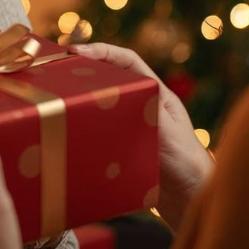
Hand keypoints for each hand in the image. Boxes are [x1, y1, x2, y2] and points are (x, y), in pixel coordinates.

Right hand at [71, 43, 212, 231]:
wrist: (189, 197)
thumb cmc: (187, 162)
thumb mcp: (167, 130)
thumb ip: (147, 111)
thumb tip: (119, 98)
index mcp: (155, 93)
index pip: (127, 61)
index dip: (102, 51)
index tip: (76, 51)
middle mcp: (141, 105)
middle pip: (110, 78)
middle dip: (85, 70)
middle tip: (59, 70)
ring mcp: (130, 125)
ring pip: (101, 103)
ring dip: (83, 98)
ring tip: (60, 97)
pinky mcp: (120, 146)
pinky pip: (98, 130)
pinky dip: (84, 126)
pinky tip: (70, 130)